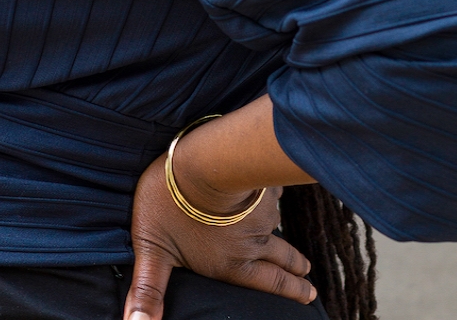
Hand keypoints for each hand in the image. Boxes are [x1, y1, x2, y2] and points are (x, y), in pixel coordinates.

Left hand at [123, 152, 315, 319]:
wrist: (199, 160)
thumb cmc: (170, 204)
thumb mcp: (152, 249)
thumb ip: (147, 289)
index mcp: (231, 264)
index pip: (268, 283)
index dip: (290, 291)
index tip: (308, 295)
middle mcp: (253, 243)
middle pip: (282, 260)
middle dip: (296, 270)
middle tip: (309, 279)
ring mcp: (262, 212)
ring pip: (280, 228)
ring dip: (289, 241)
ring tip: (299, 251)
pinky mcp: (262, 183)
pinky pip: (274, 193)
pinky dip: (276, 198)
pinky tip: (277, 196)